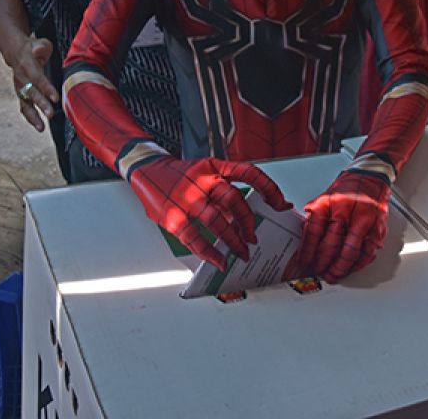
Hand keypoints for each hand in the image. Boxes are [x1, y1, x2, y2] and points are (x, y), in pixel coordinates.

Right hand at [10, 37, 58, 131]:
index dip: (46, 88)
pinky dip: (30, 118)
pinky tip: (39, 126)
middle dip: (40, 104)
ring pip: (25, 103)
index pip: (37, 78)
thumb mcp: (38, 43)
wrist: (16, 52)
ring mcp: (20, 88)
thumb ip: (41, 47)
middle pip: (31, 93)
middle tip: (50, 114)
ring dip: (33, 116)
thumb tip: (39, 50)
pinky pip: (24, 107)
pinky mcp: (21, 94)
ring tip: (41, 128)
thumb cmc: (32, 48)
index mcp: (27, 65)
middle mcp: (21, 79)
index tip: (55, 98)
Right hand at [128, 156, 291, 270]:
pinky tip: (219, 260)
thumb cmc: (179, 174)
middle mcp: (203, 180)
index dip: (268, 188)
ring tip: (241, 252)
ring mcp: (188, 198)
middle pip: (234, 200)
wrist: (146, 168)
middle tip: (253, 238)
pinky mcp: (173, 216)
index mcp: (214, 167)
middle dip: (248, 223)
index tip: (281, 203)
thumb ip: (222, 189)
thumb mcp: (204, 171)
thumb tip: (244, 213)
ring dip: (233, 239)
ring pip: (218, 220)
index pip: (248, 173)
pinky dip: (209, 252)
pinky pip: (194, 237)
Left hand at [287, 172, 389, 283]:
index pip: (313, 233)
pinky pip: (367, 253)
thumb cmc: (347, 190)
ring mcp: (363, 219)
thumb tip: (304, 243)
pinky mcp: (377, 228)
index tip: (303, 263)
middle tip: (316, 272)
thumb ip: (314, 219)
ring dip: (339, 269)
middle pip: (330, 245)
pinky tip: (351, 268)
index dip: (307, 252)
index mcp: (328, 203)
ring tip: (332, 275)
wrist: (371, 177)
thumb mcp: (324, 199)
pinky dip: (358, 264)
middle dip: (321, 264)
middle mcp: (345, 210)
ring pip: (350, 253)